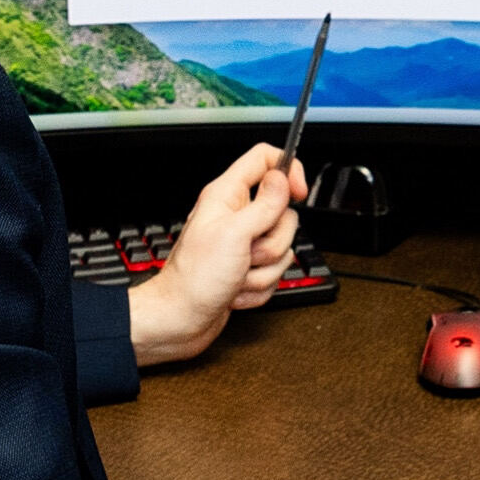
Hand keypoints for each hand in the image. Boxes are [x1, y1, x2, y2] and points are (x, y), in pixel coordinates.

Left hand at [126, 143, 305, 364]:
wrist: (180, 320)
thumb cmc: (194, 278)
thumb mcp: (234, 234)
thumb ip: (264, 205)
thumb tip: (283, 178)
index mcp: (227, 196)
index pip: (264, 160)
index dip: (287, 170)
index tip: (299, 192)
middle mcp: (236, 217)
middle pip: (282, 212)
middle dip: (272, 241)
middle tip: (248, 251)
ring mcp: (242, 245)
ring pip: (281, 248)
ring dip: (263, 270)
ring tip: (237, 275)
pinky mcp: (247, 269)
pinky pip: (274, 273)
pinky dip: (259, 287)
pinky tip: (236, 290)